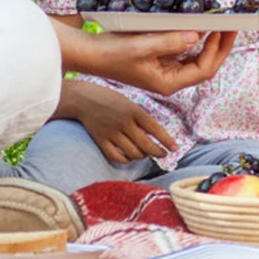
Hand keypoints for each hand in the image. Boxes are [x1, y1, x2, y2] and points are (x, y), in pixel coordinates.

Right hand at [58, 80, 178, 163]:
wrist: (84, 99)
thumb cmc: (110, 99)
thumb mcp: (130, 103)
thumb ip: (141, 117)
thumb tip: (156, 134)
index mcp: (134, 110)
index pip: (155, 128)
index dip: (167, 140)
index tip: (175, 148)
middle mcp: (124, 122)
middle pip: (146, 144)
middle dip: (158, 152)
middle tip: (164, 154)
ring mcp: (111, 133)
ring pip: (133, 153)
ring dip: (142, 156)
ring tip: (146, 153)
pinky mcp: (101, 140)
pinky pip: (116, 157)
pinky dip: (125, 160)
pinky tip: (130, 157)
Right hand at [89, 29, 235, 95]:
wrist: (88, 54)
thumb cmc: (111, 53)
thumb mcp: (142, 46)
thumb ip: (170, 42)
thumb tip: (196, 35)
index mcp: (169, 83)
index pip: (204, 69)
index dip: (217, 49)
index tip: (224, 29)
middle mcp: (171, 79)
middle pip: (205, 64)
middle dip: (220, 45)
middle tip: (232, 25)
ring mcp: (166, 70)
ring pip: (197, 57)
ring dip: (211, 41)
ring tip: (222, 23)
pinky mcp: (160, 60)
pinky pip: (185, 50)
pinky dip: (195, 38)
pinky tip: (201, 25)